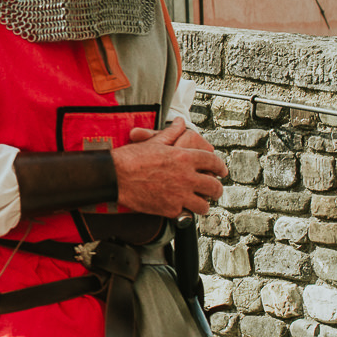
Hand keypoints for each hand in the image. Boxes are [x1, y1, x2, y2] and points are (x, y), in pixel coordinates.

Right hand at [111, 118, 227, 216]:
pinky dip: (185, 212)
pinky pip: (186, 213)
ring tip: (199, 203)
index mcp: (184, 157)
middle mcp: (186, 177)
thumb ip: (171, 133)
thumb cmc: (130, 158)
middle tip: (214, 190)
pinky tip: (181, 208)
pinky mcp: (170, 209)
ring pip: (204, 205)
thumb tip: (180, 123)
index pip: (213, 162)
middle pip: (214, 186)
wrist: (114, 176)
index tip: (222, 171)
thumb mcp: (154, 142)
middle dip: (217, 189)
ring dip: (203, 204)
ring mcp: (180, 195)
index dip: (221, 167)